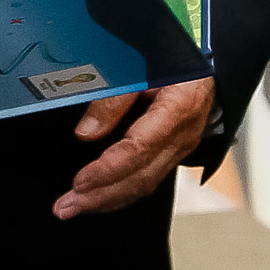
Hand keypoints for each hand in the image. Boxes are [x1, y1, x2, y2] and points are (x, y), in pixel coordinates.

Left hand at [57, 78, 212, 218]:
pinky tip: (99, 198)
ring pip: (144, 185)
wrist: (204, 67)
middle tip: (65, 207)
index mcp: (178, 108)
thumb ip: (114, 98)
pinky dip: (120, 193)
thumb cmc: (175, 61)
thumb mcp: (143, 66)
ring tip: (74, 207)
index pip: (140, 149)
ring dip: (106, 200)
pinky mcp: (173, 154)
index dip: (108, 169)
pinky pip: (147, 180)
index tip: (79, 182)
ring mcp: (180, 148)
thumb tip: (86, 133)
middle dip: (100, 196)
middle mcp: (183, 136)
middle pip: (140, 177)